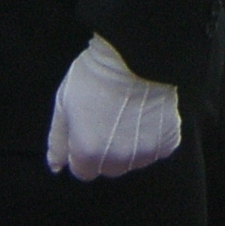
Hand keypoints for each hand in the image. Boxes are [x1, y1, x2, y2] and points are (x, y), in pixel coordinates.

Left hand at [46, 35, 181, 179]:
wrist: (135, 54)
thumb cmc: (96, 75)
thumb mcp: (64, 104)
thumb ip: (58, 140)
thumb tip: (56, 166)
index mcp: (88, 153)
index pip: (83, 171)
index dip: (84, 147)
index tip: (90, 127)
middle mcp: (117, 159)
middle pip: (109, 167)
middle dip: (107, 150)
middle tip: (110, 117)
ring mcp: (145, 151)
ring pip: (133, 160)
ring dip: (130, 145)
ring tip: (129, 113)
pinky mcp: (168, 140)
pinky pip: (157, 149)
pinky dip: (153, 136)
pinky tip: (147, 114)